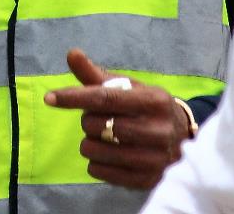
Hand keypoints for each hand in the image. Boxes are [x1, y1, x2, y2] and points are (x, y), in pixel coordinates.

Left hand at [44, 48, 189, 190]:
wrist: (183, 140)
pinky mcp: (146, 180)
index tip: (50, 97)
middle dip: (89, 119)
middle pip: (97, 124)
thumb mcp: (130, 87)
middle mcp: (157, 130)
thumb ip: (97, 75)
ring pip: (96, 150)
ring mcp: (153, 158)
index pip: (105, 98)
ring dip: (89, 141)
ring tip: (103, 136)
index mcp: (153, 100)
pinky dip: (95, 162)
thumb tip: (71, 53)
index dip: (74, 97)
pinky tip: (107, 153)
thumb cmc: (147, 107)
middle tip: (101, 117)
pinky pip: (100, 172)